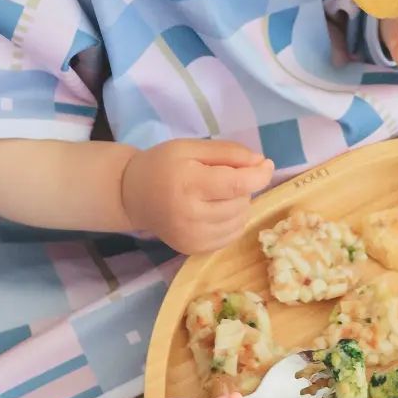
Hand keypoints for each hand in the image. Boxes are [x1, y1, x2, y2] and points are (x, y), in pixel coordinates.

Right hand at [121, 140, 273, 253]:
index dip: (259, 175)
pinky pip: (230, 237)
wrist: (131, 195)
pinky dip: (231, 222)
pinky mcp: (193, 250)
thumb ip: (228, 152)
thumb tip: (260, 163)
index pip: (237, 184)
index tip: (266, 164)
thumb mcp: (191, 147)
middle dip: (242, 187)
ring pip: (239, 221)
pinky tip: (216, 210)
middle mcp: (190, 216)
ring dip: (238, 206)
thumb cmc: (162, 165)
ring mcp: (192, 237)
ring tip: (218, 194)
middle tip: (223, 177)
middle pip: (241, 203)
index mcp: (189, 184)